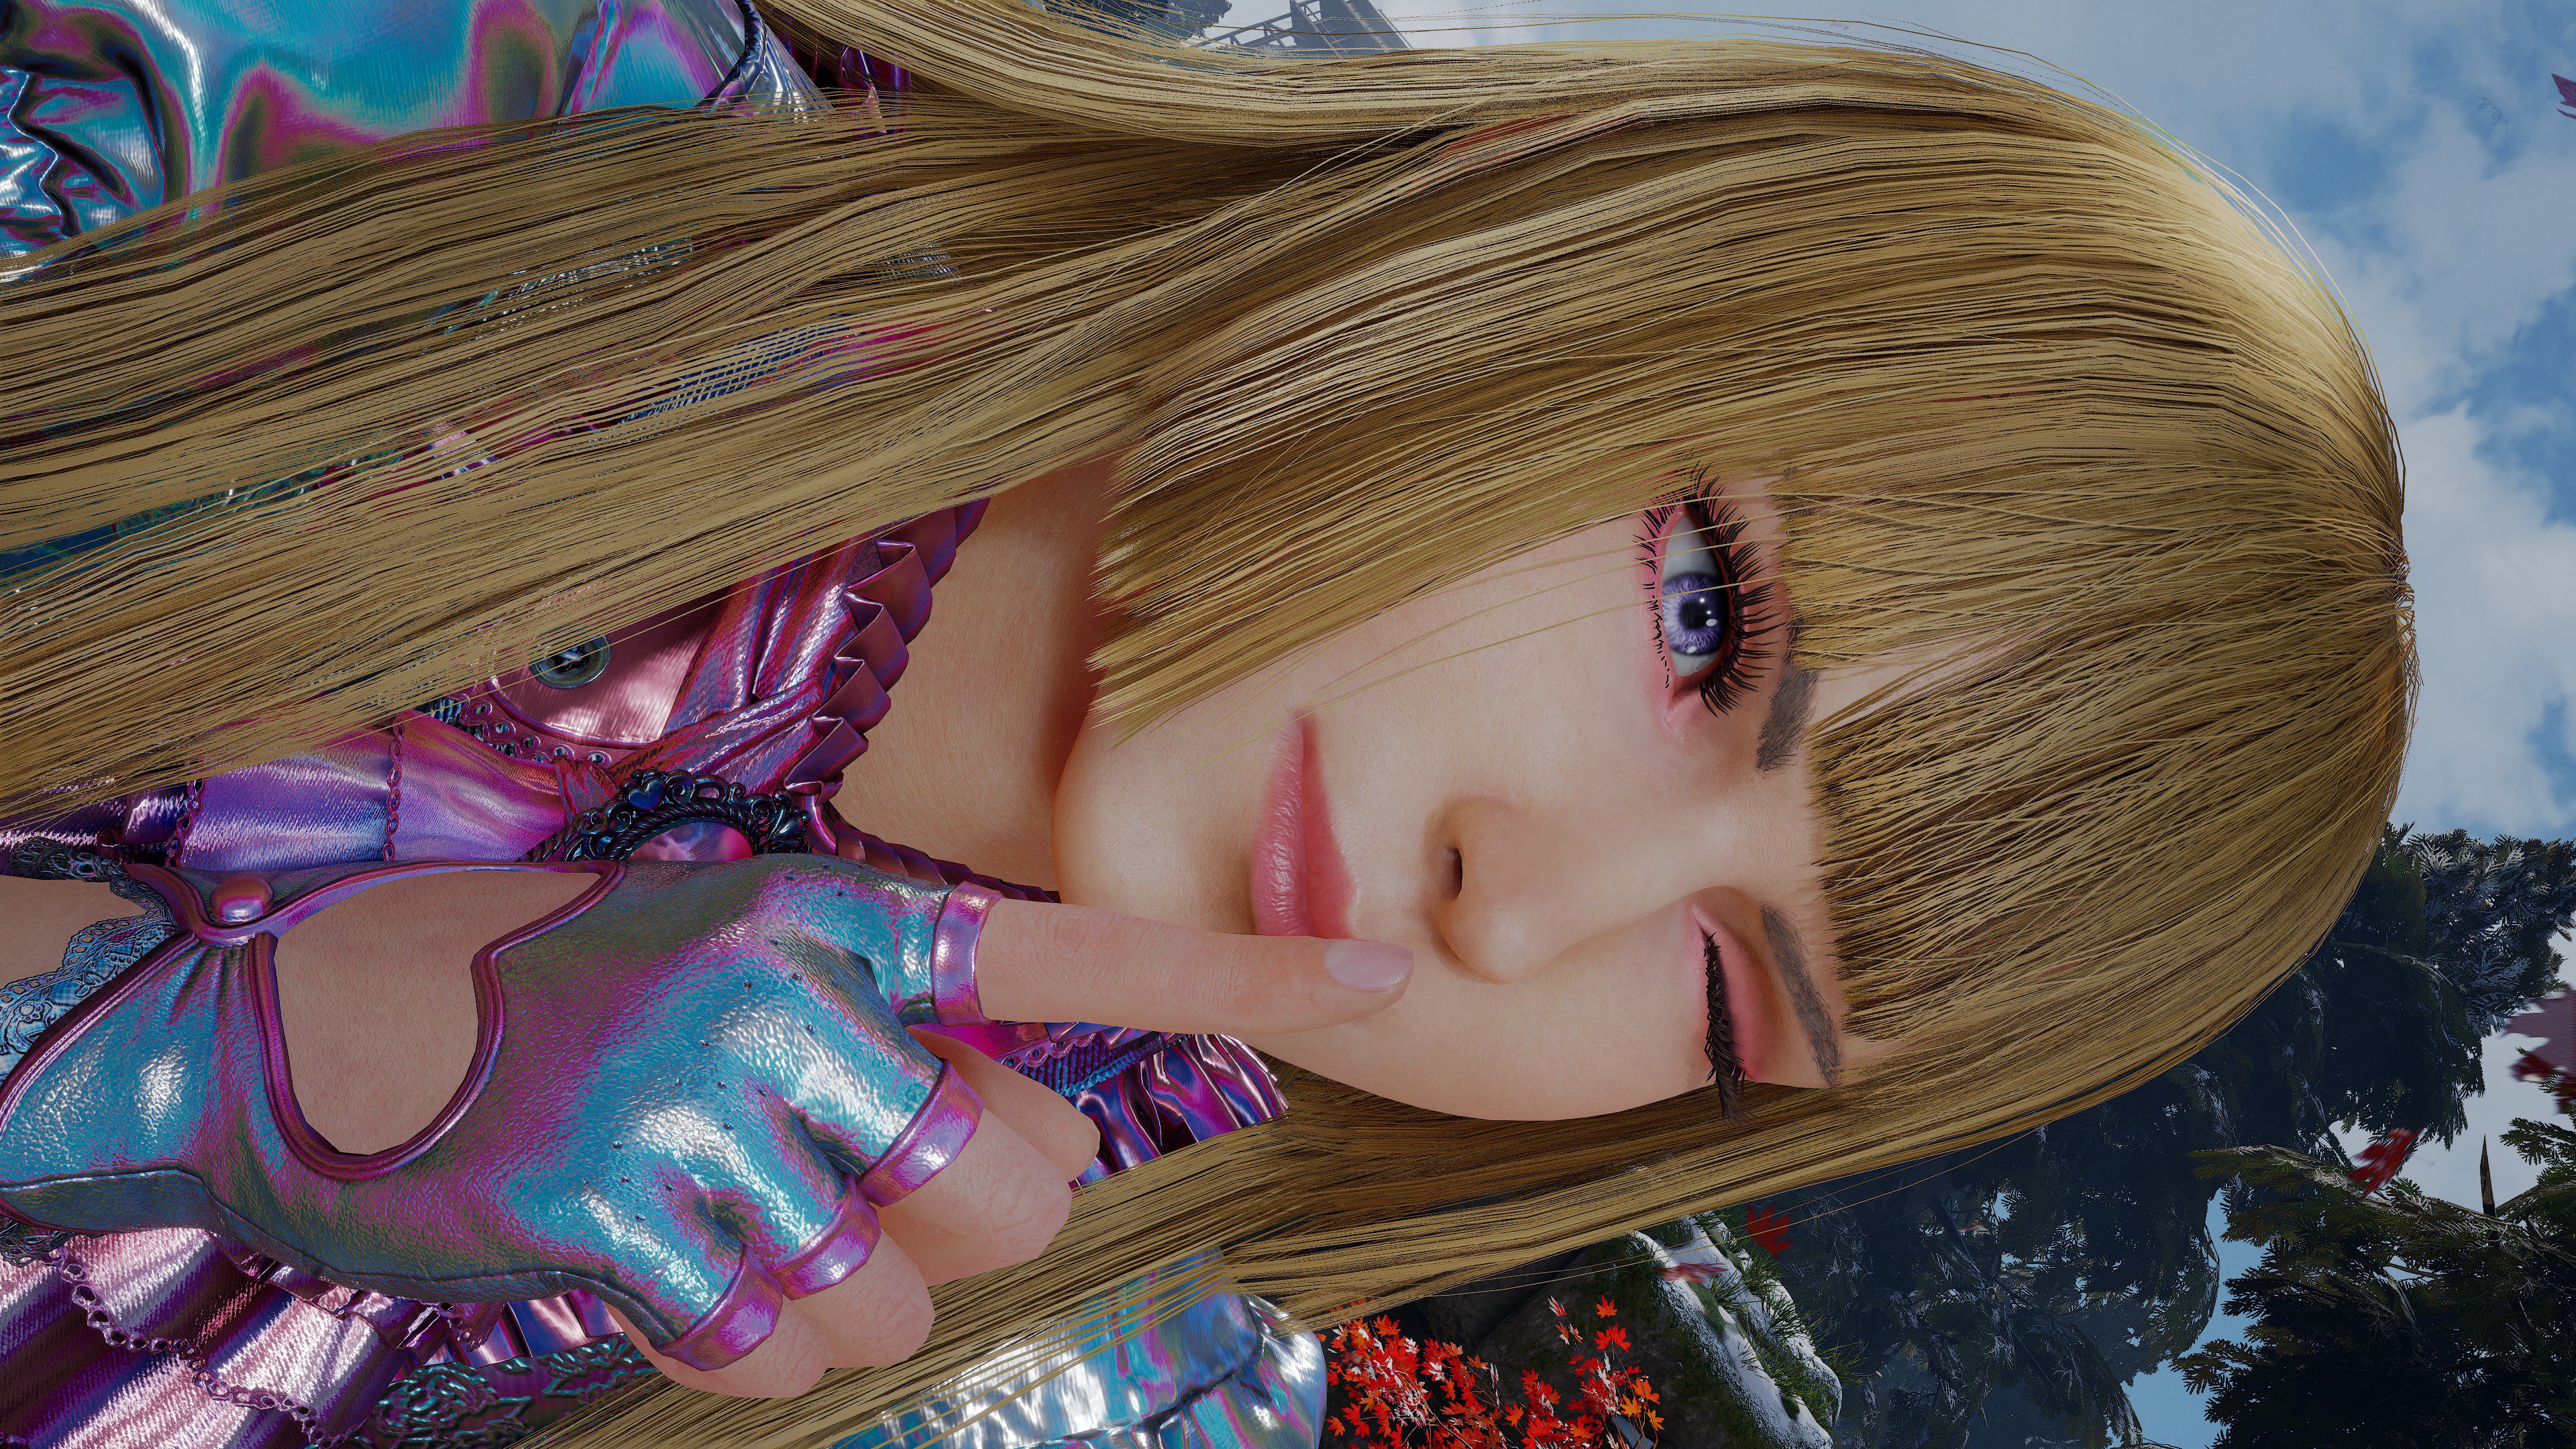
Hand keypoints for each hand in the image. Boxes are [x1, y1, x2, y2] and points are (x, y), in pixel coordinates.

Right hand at [0, 856, 1411, 1398]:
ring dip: (841, 1291)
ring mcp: (695, 1104)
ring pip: (900, 1288)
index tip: (1388, 976)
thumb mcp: (745, 960)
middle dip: (966, 1217)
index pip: (1078, 951)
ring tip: (737, 1214)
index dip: (1241, 967)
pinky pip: (780, 1344)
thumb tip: (1050, 1145)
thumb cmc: (563, 990)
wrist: (307, 1027)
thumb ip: (907, 1034)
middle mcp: (788, 993)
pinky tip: (674, 1262)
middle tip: (858, 1180)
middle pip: (1018, 1182)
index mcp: (837, 914)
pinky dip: (752, 1339)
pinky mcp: (609, 1215)